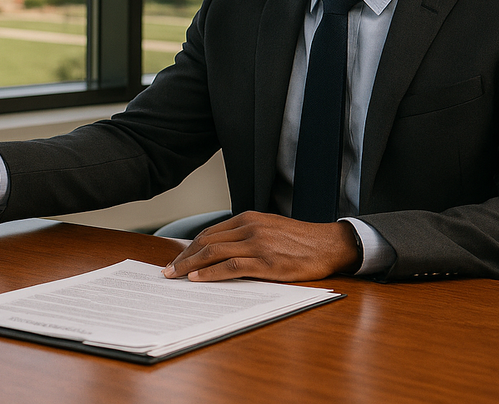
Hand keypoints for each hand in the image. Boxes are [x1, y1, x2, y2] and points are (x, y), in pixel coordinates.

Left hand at [161, 211, 359, 281]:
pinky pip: (231, 267)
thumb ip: (246, 235)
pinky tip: (198, 279)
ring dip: (190, 265)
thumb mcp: (269, 229)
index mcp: (249, 219)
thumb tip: (220, 251)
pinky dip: (211, 273)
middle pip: (206, 242)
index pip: (209, 233)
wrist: (330, 244)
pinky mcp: (267, 262)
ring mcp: (258, 244)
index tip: (177, 259)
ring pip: (214, 252)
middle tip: (168, 271)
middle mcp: (250, 228)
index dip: (190, 247)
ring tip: (175, 276)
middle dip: (184, 257)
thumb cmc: (300, 240)